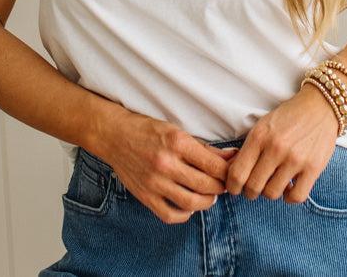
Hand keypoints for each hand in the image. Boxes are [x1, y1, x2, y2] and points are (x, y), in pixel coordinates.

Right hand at [90, 105, 235, 224]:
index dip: (228, 172)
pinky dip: (184, 215)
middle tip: (222, 184)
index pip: (214, 165)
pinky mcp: (145, 196)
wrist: (114, 136)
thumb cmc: (148, 130)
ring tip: (209, 196)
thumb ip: (205, 148)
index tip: (231, 172)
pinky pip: (170, 215)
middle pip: (206, 185)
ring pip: (191, 202)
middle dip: (220, 187)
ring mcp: (155, 182)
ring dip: (206, 202)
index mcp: (178, 143)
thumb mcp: (177, 131)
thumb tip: (231, 156)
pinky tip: (189, 206)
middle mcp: (167, 164)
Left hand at [224, 85, 339, 203]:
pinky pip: (296, 197)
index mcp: (259, 136)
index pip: (237, 173)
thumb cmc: (287, 117)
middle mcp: (276, 148)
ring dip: (270, 192)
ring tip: (273, 182)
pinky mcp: (313, 168)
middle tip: (254, 187)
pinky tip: (289, 187)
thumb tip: (233, 174)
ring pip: (272, 193)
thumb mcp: (263, 125)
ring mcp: (295, 159)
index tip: (236, 188)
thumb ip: (249, 148)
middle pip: (253, 187)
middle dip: (250, 192)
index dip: (233, 186)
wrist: (319, 107)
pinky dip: (289, 197)